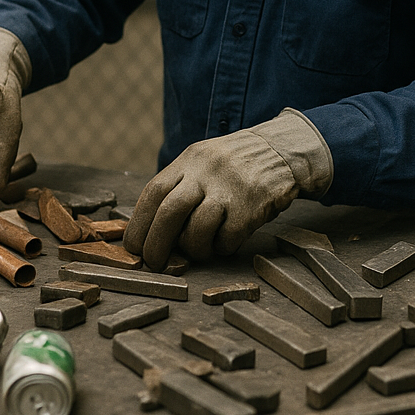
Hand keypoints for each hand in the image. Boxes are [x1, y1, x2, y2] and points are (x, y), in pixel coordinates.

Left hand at [123, 110, 332, 269]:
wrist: (281, 150)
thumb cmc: (234, 164)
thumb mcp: (202, 162)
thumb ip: (179, 187)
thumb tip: (150, 229)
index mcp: (189, 160)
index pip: (153, 192)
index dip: (138, 223)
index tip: (133, 247)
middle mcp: (205, 172)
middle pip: (169, 212)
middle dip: (156, 244)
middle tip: (154, 263)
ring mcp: (229, 189)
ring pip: (197, 230)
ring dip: (193, 249)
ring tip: (200, 250)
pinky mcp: (251, 208)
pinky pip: (226, 240)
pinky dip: (221, 248)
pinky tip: (226, 240)